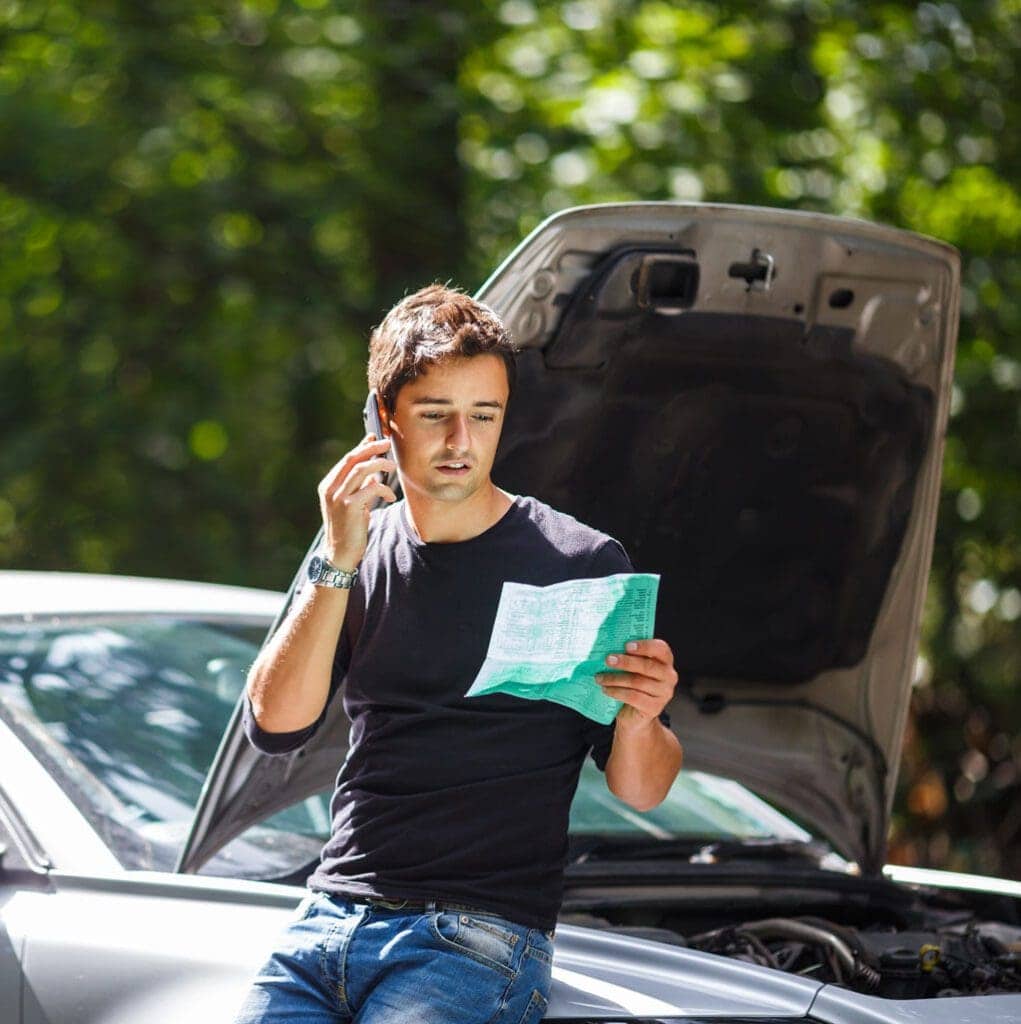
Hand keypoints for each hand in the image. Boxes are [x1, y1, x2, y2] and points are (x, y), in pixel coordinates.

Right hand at [317, 433, 396, 568]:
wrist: (339, 554)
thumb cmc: (348, 528)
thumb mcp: (352, 503)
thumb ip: (359, 486)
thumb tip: (372, 468)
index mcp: (328, 485)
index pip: (347, 459)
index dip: (362, 446)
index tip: (376, 438)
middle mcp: (330, 489)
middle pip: (352, 459)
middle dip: (371, 448)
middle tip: (387, 444)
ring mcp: (338, 497)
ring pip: (360, 469)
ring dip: (379, 464)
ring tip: (392, 467)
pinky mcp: (349, 507)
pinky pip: (370, 488)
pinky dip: (383, 488)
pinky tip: (390, 496)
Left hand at [596, 638, 677, 732]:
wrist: (635, 716)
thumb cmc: (633, 686)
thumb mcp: (633, 669)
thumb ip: (629, 657)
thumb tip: (609, 647)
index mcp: (665, 661)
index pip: (661, 648)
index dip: (645, 646)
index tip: (626, 646)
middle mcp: (669, 676)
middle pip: (648, 666)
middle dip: (626, 662)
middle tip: (608, 660)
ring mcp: (664, 693)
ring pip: (637, 682)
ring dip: (615, 678)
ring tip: (600, 677)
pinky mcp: (654, 708)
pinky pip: (633, 697)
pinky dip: (616, 692)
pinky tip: (606, 689)